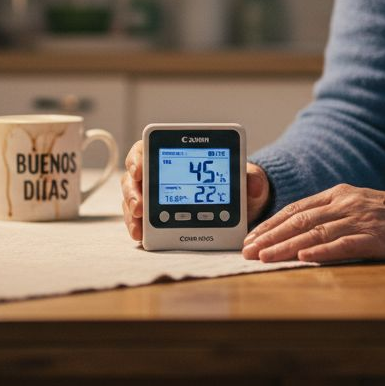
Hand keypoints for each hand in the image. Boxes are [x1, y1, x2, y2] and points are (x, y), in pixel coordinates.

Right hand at [121, 140, 270, 241]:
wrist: (240, 210)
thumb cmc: (238, 187)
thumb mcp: (247, 180)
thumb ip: (251, 178)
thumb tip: (252, 182)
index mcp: (177, 156)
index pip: (148, 149)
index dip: (139, 158)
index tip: (140, 169)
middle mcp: (161, 175)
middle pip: (135, 177)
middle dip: (133, 191)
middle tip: (140, 206)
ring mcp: (155, 197)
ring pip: (134, 200)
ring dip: (132, 212)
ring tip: (139, 227)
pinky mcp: (156, 218)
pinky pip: (141, 220)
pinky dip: (139, 228)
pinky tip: (141, 236)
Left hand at [241, 184, 384, 263]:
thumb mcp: (357, 208)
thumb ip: (330, 216)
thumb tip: (296, 233)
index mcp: (338, 195)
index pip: (296, 209)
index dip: (270, 224)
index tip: (250, 238)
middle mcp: (345, 204)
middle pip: (300, 220)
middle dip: (270, 237)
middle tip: (247, 251)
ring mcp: (360, 220)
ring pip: (315, 233)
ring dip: (286, 246)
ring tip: (264, 257)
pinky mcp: (376, 237)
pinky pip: (344, 244)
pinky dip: (322, 251)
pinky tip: (303, 258)